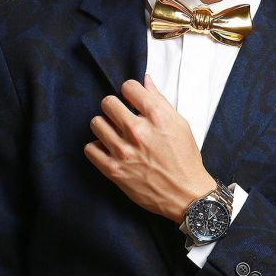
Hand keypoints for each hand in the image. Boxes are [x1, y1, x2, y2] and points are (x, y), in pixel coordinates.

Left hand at [84, 74, 215, 222]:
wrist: (186, 195)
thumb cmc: (185, 159)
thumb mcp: (180, 124)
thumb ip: (160, 101)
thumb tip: (146, 80)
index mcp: (157, 117)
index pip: (129, 87)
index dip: (130, 92)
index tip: (131, 100)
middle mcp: (138, 131)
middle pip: (107, 102)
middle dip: (114, 107)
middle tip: (121, 116)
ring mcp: (124, 151)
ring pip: (96, 123)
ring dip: (104, 126)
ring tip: (114, 133)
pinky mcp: (114, 170)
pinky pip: (90, 148)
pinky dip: (97, 147)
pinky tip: (109, 149)